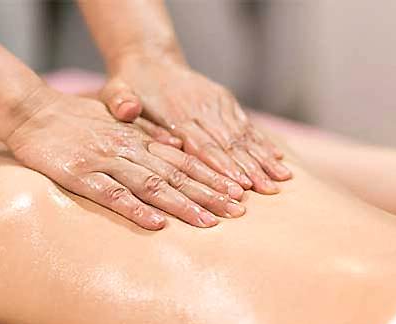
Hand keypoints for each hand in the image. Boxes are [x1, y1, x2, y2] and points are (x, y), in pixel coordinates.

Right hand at [5, 86, 245, 229]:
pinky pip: (112, 194)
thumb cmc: (77, 119)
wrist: (34, 113)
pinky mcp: (80, 175)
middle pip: (176, 175)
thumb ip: (147, 134)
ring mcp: (105, 162)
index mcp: (139, 138)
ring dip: (181, 204)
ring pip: (151, 185)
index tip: (237, 193)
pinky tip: (156, 224)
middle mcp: (129, 149)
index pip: (184, 159)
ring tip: (207, 222)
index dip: (212, 177)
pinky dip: (135, 209)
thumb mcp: (117, 120)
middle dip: (208, 194)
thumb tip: (179, 147)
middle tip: (237, 213)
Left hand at [100, 58, 291, 193]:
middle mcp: (200, 108)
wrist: (149, 59)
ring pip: (242, 135)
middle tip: (267, 191)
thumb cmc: (129, 84)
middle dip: (249, 169)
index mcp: (175, 113)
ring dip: (262, 158)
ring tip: (281, 179)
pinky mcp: (224, 101)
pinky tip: (278, 158)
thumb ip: (119, 101)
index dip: (221, 167)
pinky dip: (263, 142)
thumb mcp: (114, 89)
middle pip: (228, 144)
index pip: (202, 145)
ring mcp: (215, 104)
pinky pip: (246, 125)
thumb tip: (129, 109)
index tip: (239, 185)